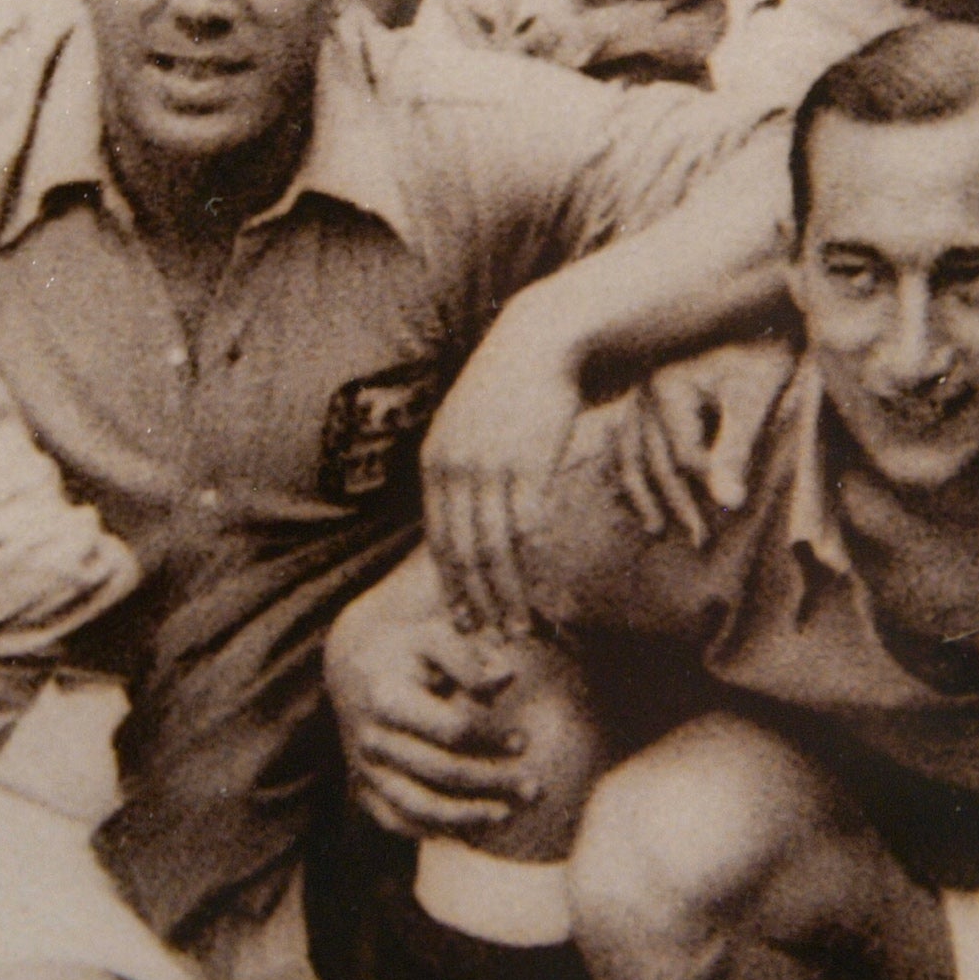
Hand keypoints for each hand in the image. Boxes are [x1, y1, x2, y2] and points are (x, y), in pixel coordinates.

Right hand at [331, 602, 554, 841]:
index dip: (492, 739)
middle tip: (532, 786)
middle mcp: (372, 738)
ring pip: (416, 807)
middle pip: (441, 772)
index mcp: (389, 697)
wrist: (352, 661)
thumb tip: (508, 678)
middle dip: (492, 781)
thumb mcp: (434, 636)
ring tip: (505, 814)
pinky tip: (465, 829)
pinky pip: (393, 820)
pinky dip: (428, 830)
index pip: (451, 730)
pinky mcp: (361, 784)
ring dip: (465, 817)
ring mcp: (364, 766)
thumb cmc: (406, 646)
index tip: (523, 741)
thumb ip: (470, 660)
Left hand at [420, 314, 587, 635]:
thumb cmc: (512, 383)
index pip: (439, 540)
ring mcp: (491, 468)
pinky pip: (526, 531)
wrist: (544, 341)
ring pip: (493, 550)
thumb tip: (461, 512)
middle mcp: (454, 469)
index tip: (465, 618)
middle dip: (475, 602)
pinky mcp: (529, 464)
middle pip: (461, 553)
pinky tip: (541, 590)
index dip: (452, 585)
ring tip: (517, 628)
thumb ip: (459, 467)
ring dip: (505, 596)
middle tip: (488, 638)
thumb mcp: (467, 422)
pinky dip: (531, 568)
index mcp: (434, 462)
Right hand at [596, 349, 780, 549]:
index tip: (717, 528)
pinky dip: (634, 471)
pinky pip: (628, 442)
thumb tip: (728, 504)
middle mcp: (644, 390)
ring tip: (657, 529)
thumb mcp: (755, 398)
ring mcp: (639, 392)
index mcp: (668, 387)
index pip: (682, 457)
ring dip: (644, 494)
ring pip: (630, 453)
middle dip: (674, 504)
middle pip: (653, 460)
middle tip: (698, 541)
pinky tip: (638, 496)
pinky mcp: (645, 396)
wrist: (762, 310)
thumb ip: (736, 450)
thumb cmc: (763, 351)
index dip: (701, 494)